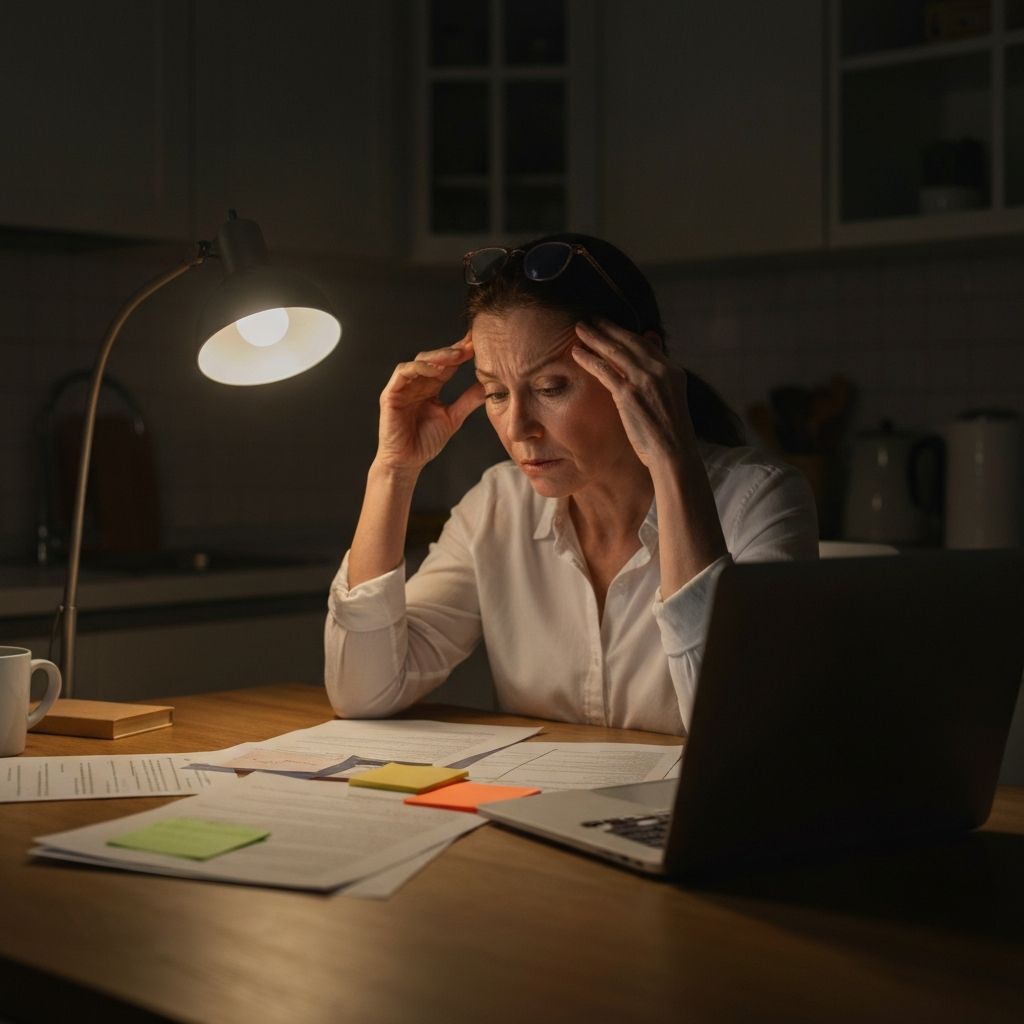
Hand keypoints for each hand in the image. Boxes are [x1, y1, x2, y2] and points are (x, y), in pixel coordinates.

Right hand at [375, 334, 485, 472]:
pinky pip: (403, 372)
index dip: (462, 354)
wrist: (407, 462)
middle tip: (471, 345)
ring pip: (420, 361)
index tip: (480, 346)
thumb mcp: (453, 417)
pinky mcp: (391, 393)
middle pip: (435, 358)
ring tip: (457, 356)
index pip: (448, 365)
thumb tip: (489, 386)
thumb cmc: (426, 442)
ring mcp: (403, 386)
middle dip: (453, 350)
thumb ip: (468, 400)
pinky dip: (418, 368)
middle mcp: (417, 382)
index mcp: (431, 386)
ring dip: (438, 356)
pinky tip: (434, 369)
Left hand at [571, 317, 694, 470]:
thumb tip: (651, 351)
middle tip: (590, 318)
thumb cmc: (669, 432)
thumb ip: (659, 376)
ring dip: (594, 337)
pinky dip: (589, 359)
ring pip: (614, 351)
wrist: (673, 453)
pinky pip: (604, 370)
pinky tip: (576, 353)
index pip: (644, 343)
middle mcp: (660, 370)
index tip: (608, 325)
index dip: (624, 332)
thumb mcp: (670, 399)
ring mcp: (644, 380)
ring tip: (579, 328)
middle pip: (628, 341)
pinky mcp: (628, 393)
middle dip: (607, 328)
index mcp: (672, 370)